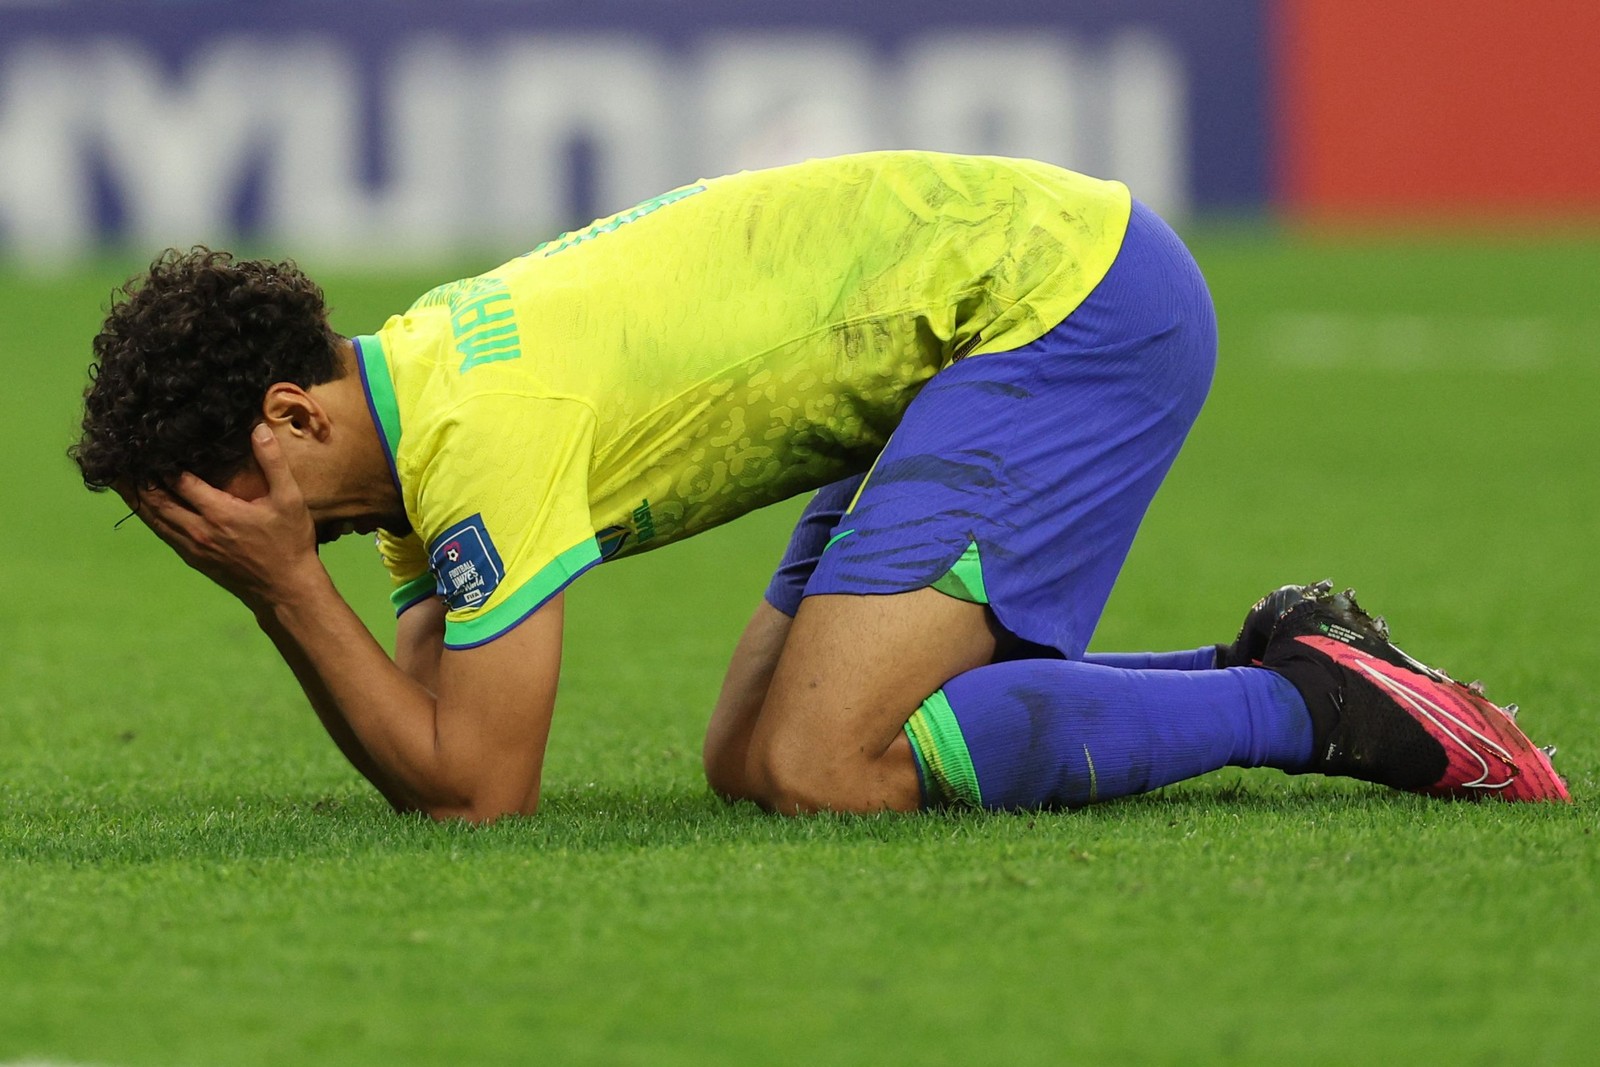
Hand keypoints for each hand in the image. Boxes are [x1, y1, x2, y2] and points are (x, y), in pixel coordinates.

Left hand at [133, 425, 326, 611]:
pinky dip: (150, 517)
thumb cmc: (290, 543)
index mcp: (219, 513)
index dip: (161, 463)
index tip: (148, 444)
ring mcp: (194, 547)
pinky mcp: (194, 559)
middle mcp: (199, 530)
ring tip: (118, 481)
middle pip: (157, 501)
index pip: (179, 481)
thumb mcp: (289, 499)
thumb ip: (273, 462)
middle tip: (116, 460)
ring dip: (136, 499)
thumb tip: (257, 428)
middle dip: (136, 480)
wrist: (286, 590)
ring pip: (155, 519)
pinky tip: (145, 508)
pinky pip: (164, 534)